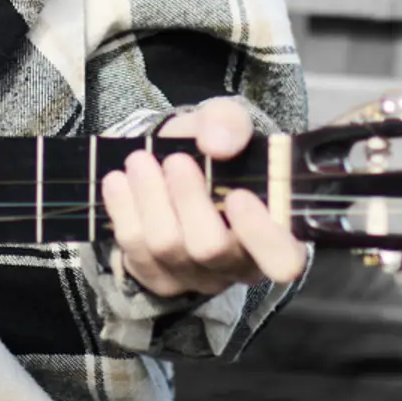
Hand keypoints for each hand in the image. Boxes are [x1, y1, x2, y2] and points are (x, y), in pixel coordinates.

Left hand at [104, 97, 305, 299]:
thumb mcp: (226, 123)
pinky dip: (124, 210)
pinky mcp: (160, 277)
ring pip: (167, 246)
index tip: (237, 196)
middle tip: (175, 161)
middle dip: (188, 200)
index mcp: (274, 232)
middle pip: (210, 248)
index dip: (261, 234)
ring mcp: (198, 276)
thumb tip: (218, 143)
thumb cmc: (215, 150)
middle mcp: (239, 263)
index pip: (283, 258)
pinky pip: (135, 250)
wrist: (173, 163)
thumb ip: (229, 123)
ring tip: (139, 161)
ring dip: (150, 198)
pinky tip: (118, 182)